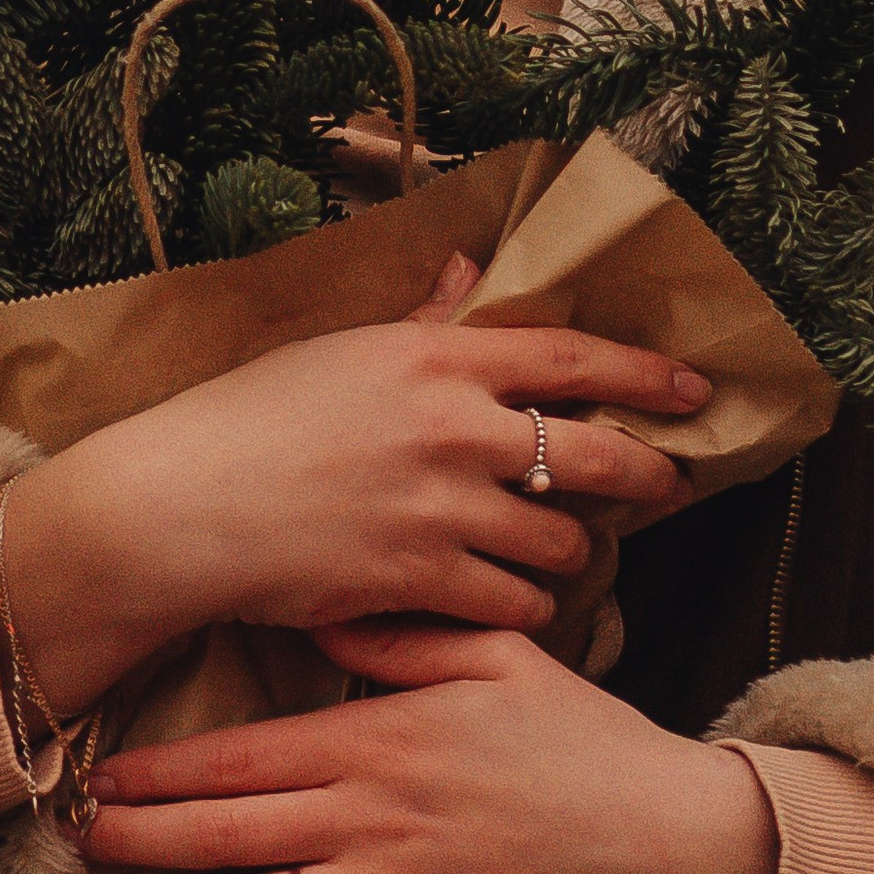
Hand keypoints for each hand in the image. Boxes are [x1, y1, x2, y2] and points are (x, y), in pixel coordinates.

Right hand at [1, 257, 705, 721]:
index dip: (645, 374)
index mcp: (436, 359)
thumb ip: (424, 320)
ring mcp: (442, 509)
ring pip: (558, 541)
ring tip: (562, 549)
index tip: (691, 387)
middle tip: (665, 485)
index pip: (572, 359)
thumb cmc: (250, 419)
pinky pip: (512, 601)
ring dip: (569, 549)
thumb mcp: (342, 351)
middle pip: (593, 456)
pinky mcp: (421, 581)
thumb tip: (473, 270)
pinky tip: (512, 599)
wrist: (181, 509)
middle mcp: (455, 429)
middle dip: (644, 475)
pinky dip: (522, 604)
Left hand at [77, 621, 780, 873]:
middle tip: (70, 845)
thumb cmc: (583, 742)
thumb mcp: (500, 656)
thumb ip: (408, 634)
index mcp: (380, 737)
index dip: (160, 772)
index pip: (242, 756)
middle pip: (225, 832)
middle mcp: (371, 815)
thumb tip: (330, 618)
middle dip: (136, 839)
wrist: (665, 837)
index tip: (98, 777)